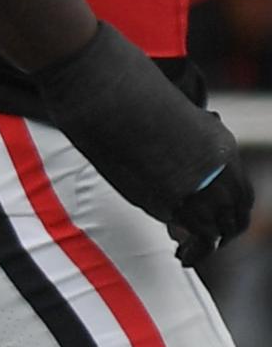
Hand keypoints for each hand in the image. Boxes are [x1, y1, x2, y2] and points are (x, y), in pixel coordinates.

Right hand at [33, 23, 253, 265]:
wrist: (105, 89)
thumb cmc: (125, 93)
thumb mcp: (166, 123)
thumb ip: (176, 150)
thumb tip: (169, 167)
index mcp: (221, 146)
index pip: (241, 192)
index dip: (232, 212)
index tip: (214, 222)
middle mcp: (216, 168)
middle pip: (235, 213)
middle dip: (224, 231)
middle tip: (206, 243)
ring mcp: (192, 184)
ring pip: (219, 229)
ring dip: (208, 246)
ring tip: (190, 256)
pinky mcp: (164, 197)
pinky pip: (195, 234)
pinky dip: (195, 250)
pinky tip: (181, 256)